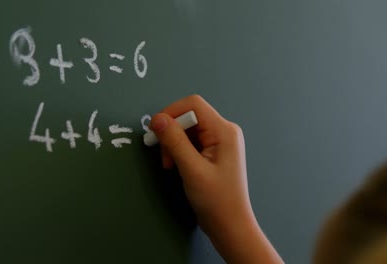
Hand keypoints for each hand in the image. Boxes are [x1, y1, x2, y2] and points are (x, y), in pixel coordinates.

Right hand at [150, 95, 282, 263]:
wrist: (230, 225)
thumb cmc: (216, 199)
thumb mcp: (192, 169)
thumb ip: (174, 141)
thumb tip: (156, 118)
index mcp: (224, 130)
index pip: (193, 104)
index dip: (171, 112)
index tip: (156, 131)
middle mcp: (224, 131)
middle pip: (190, 117)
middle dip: (172, 133)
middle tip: (165, 158)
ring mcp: (220, 142)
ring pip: (188, 130)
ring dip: (174, 144)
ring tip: (171, 165)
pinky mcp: (214, 153)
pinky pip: (192, 142)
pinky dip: (180, 151)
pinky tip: (177, 166)